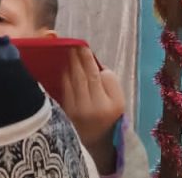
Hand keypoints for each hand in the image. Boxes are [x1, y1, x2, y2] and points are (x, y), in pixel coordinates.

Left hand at [59, 47, 124, 173]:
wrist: (95, 139)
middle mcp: (93, 108)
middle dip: (76, 58)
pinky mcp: (66, 112)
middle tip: (72, 43)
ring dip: (68, 64)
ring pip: (71, 81)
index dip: (88, 59)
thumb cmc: (108, 115)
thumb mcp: (118, 101)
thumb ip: (110, 82)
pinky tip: (63, 65)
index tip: (83, 45)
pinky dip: (63, 75)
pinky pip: (64, 88)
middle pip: (82, 76)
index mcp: (110, 105)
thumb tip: (96, 64)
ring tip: (67, 49)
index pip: (97, 76)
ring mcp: (77, 110)